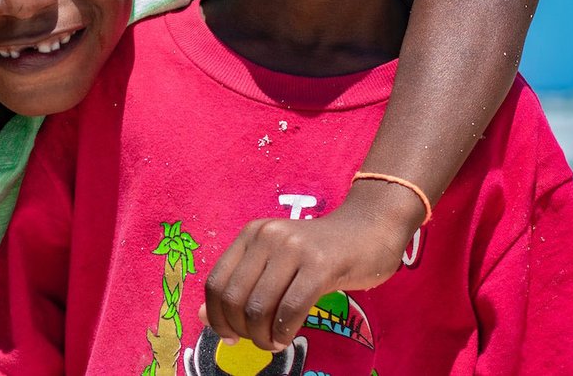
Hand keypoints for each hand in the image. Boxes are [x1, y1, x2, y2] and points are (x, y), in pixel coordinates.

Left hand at [198, 192, 419, 351]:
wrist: (370, 229)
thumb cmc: (321, 252)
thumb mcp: (275, 262)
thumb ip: (241, 285)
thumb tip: (203, 317)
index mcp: (250, 234)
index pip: (216, 282)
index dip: (216, 316)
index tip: (228, 336)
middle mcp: (267, 236)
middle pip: (235, 297)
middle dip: (241, 330)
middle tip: (257, 342)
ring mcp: (294, 248)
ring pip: (259, 306)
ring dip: (262, 336)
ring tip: (272, 343)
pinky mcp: (320, 264)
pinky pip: (290, 308)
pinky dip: (283, 332)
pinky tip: (285, 338)